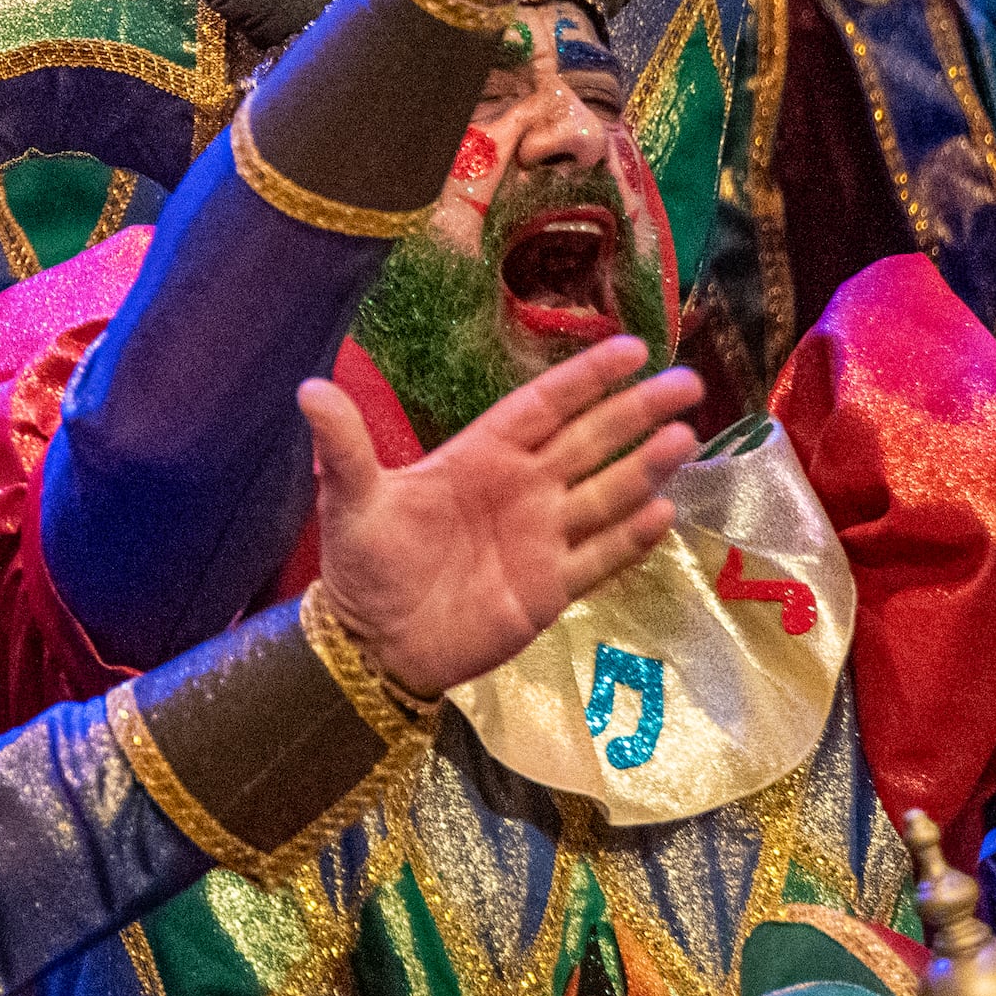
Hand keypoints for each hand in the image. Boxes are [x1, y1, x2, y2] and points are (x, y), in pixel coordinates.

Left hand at [305, 335, 703, 695]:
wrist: (373, 647)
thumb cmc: (363, 566)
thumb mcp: (351, 501)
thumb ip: (343, 446)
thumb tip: (308, 387)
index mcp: (480, 457)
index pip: (544, 405)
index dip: (587, 377)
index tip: (633, 348)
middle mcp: (520, 489)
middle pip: (590, 440)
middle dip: (637, 411)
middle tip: (688, 383)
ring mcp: (541, 538)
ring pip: (605, 492)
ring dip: (645, 465)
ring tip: (686, 438)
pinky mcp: (551, 588)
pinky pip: (600, 556)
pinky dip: (631, 536)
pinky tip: (664, 511)